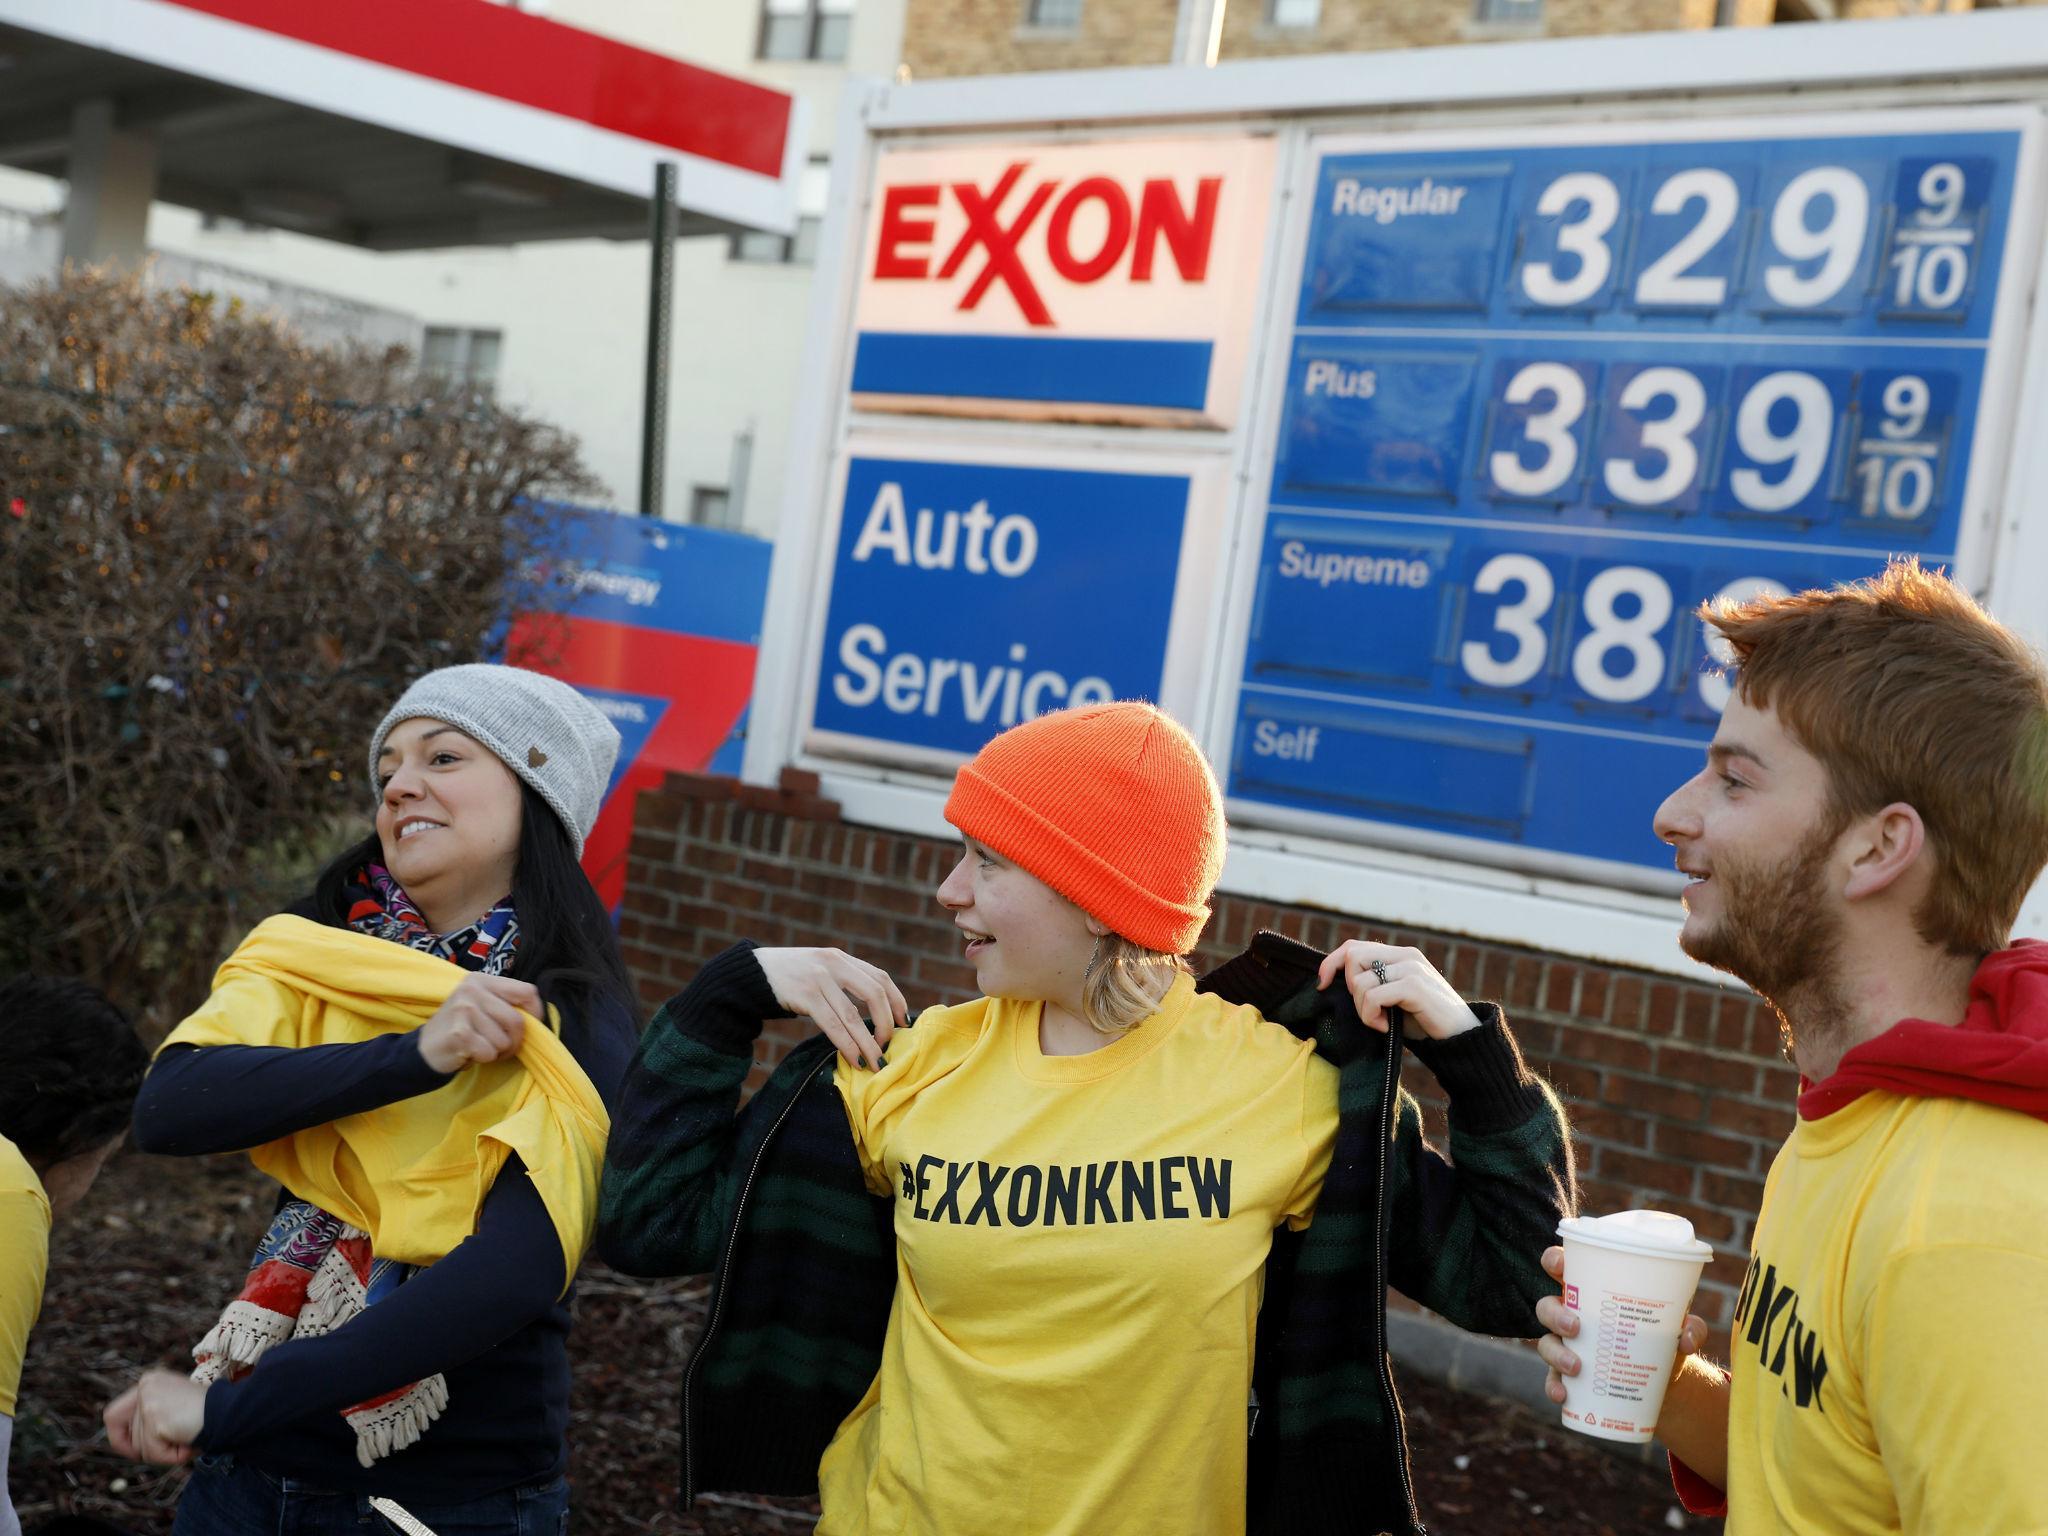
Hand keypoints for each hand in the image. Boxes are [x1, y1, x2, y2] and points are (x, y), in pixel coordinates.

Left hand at [109, 1370, 203, 1464]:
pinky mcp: (154, 1416)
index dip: (119, 1438)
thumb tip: (129, 1446)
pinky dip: (172, 1456)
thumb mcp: (175, 1408)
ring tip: (189, 1437)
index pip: (113, 1416)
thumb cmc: (211, 1413)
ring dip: (166, 1453)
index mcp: (150, 1381)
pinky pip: (154, 1453)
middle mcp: (145, 1386)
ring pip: (142, 1448)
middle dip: (153, 1449)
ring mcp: (148, 1401)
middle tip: (180, 1441)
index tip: (134, 1451)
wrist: (232, 1410)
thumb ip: (153, 1419)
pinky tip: (189, 1443)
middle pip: (130, 1437)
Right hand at [415, 973, 541, 1073]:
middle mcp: (472, 990)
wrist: (425, 1048)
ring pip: (504, 1040)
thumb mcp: (481, 1005)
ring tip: (482, 1046)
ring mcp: (464, 1010)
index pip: (527, 991)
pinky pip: (490, 1052)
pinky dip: (485, 1058)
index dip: (535, 1012)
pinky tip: (470, 1052)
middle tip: (502, 1046)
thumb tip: (538, 1017)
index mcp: (481, 980)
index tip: (530, 1025)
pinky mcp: (459, 1033)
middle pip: (517, 1020)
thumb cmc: (462, 1027)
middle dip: (515, 1041)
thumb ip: (506, 1004)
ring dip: (498, 1052)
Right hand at [754, 947, 906, 1070]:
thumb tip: (871, 1013)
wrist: (751, 974)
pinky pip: (832, 1024)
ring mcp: (819, 979)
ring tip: (875, 1062)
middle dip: (885, 1023)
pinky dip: (847, 1044)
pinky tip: (854, 1059)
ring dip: (867, 1042)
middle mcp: (834, 964)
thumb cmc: (789, 978)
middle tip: (888, 1046)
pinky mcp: (804, 995)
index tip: (903, 1024)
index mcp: (841, 958)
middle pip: (874, 993)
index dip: (897, 1001)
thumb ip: (843, 982)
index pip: (880, 978)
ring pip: (852, 1015)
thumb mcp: (820, 969)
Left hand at [1317, 940, 1477, 1040]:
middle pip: (1352, 957)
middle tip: (1368, 1012)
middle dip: (1349, 990)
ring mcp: (1411, 968)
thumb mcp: (1395, 998)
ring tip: (1380, 1023)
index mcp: (1400, 955)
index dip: (1331, 963)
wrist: (1461, 1037)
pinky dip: (1371, 1016)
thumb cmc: (1424, 1021)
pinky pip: (1373, 996)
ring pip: (1360, 982)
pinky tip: (1385, 1027)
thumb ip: (1374, 984)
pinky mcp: (1415, 986)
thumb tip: (1334, 983)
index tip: (1321, 985)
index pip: (1353, 947)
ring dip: (1362, 1010)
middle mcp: (1405, 956)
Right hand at [1536, 1246, 1707, 1410]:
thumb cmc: (1662, 1340)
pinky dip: (1554, 1387)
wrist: (1663, 1385)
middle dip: (1555, 1314)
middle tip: (1576, 1327)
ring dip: (1556, 1353)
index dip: (1553, 1261)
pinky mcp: (1570, 1376)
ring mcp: (1568, 1347)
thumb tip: (1686, 1337)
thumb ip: (1691, 1327)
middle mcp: (1574, 1316)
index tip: (1558, 1267)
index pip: (1562, 1267)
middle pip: (1547, 1306)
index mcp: (1592, 1292)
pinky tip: (1564, 1395)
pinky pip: (1552, 1379)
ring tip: (1577, 1367)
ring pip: (1546, 1342)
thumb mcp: (1679, 1329)